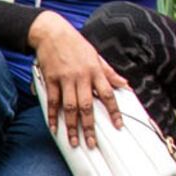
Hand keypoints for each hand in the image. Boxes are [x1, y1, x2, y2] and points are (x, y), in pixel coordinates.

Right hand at [30, 15, 129, 147]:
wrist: (52, 32)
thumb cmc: (75, 44)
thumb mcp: (96, 56)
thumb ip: (109, 72)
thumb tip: (124, 85)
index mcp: (95, 71)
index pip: (108, 94)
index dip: (114, 111)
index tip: (118, 126)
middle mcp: (81, 77)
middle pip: (86, 106)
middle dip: (89, 127)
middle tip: (91, 143)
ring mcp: (65, 79)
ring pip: (69, 107)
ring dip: (71, 126)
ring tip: (73, 141)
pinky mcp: (50, 80)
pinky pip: (52, 101)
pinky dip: (52, 116)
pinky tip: (54, 128)